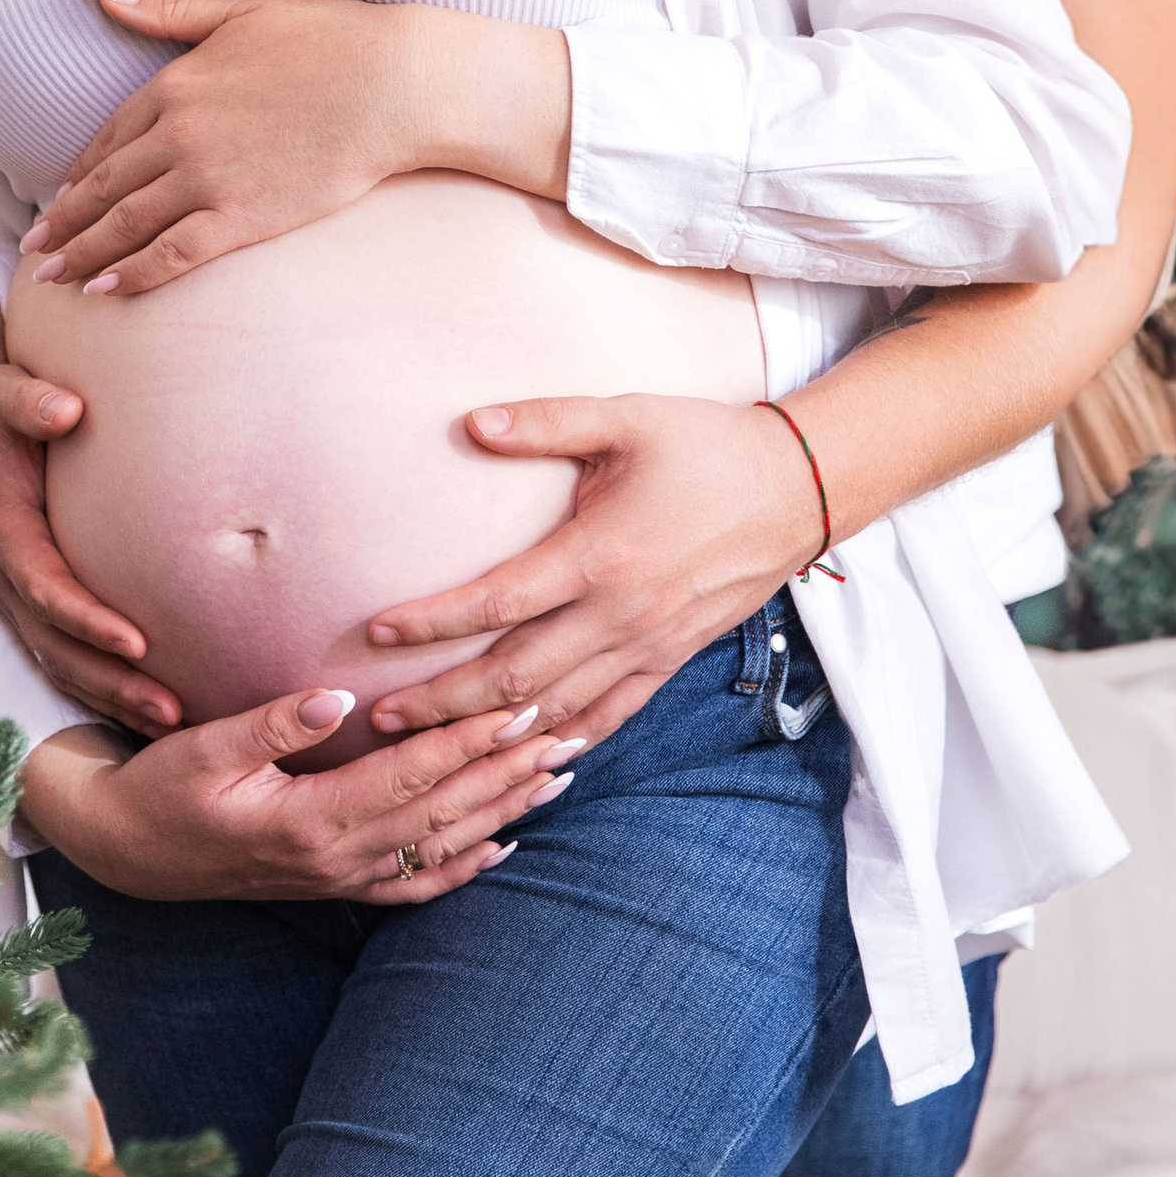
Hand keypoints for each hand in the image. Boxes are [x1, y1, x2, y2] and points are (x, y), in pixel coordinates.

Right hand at [0, 269, 177, 734]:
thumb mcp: (3, 392)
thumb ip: (31, 400)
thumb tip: (66, 408)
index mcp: (0, 530)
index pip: (44, 587)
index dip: (87, 619)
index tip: (139, 642)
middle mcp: (0, 574)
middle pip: (54, 645)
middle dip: (111, 681)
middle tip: (172, 709)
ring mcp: (8, 594)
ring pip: (57, 662)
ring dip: (110, 697)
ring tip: (172, 721)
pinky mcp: (23, 601)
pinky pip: (60, 656)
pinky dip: (100, 687)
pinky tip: (146, 707)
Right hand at [17, 688, 575, 905]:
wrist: (128, 851)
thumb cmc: (162, 788)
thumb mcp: (204, 747)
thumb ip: (272, 723)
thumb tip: (337, 698)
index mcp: (310, 821)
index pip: (409, 776)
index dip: (466, 742)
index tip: (516, 708)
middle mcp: (337, 859)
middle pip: (443, 813)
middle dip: (506, 773)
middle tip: (565, 735)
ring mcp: (340, 878)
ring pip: (441, 848)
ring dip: (502, 811)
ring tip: (556, 778)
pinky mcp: (335, 885)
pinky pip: (414, 884)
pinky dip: (464, 867)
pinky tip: (502, 846)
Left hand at [19, 0, 568, 298]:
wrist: (396, 84)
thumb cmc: (331, 38)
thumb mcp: (240, 9)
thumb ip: (166, 9)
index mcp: (175, 84)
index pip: (109, 138)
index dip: (80, 172)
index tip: (59, 196)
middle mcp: (178, 134)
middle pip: (104, 187)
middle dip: (65, 222)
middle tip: (36, 249)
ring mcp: (207, 179)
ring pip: (126, 226)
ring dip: (85, 255)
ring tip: (56, 278)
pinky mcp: (241, 218)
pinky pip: (171, 255)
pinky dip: (132, 275)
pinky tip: (108, 292)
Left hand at [361, 393, 822, 745]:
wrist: (798, 487)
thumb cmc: (704, 445)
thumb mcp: (624, 416)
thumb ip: (544, 422)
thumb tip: (469, 423)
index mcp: (597, 556)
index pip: (494, 604)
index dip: (431, 623)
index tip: (377, 635)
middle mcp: (619, 614)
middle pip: (514, 678)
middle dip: (443, 704)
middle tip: (382, 719)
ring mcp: (648, 645)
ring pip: (557, 709)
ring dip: (492, 734)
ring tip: (433, 751)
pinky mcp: (672, 658)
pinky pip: (612, 716)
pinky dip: (567, 742)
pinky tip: (529, 761)